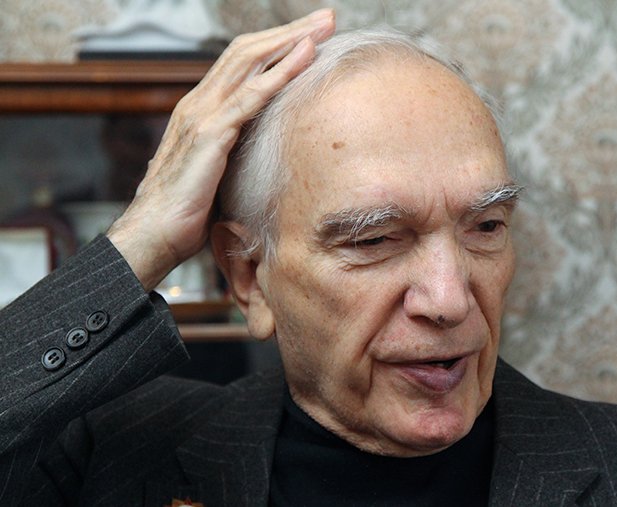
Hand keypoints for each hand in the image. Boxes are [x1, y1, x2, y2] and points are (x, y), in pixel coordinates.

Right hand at [107, 9, 334, 290]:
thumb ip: (236, 154)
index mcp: (202, 110)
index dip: (277, 45)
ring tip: (323, 26)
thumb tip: (264, 157)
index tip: (312, 35)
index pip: (242, 63)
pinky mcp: (209, 135)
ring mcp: (202, 116)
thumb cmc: (186, 213)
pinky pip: (250, 96)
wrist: (152, 236)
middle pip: (249, 51)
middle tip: (326, 17)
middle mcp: (199, 103)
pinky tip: (305, 56)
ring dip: (291, 40)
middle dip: (290, 31)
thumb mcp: (217, 174)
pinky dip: (280, 72)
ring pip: (250, 62)